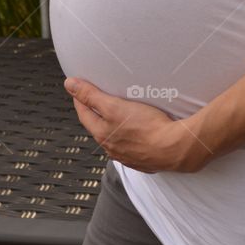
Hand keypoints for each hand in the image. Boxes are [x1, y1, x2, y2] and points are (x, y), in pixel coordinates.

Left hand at [64, 77, 208, 172]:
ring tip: (121, 115)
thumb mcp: (114, 106)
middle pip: (99, 127)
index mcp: (102, 134)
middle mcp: (113, 148)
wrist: (175, 148)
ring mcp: (129, 156)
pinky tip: (139, 132)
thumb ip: (91, 95)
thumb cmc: (147, 128)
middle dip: (97, 113)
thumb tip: (69, 85)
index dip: (80, 99)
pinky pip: (134, 147)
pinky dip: (132, 138)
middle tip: (98, 100)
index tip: (79, 90)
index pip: (84, 114)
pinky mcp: (145, 159)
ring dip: (115, 127)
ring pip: (116, 138)